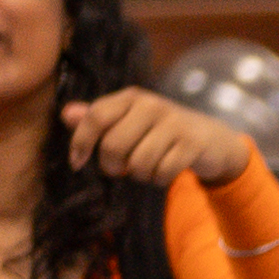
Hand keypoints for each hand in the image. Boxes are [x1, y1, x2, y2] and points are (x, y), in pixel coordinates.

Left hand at [65, 84, 260, 189]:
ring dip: (138, 175)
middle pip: (113, 145)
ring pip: (137, 163)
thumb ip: (98, 118)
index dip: (81, 142)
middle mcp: (151, 106)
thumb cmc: (161, 130)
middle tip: (120, 168)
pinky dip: (158, 180)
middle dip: (112, 165)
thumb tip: (66, 114)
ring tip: (145, 168)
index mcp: (131, 98)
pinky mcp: (191, 144)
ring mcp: (173, 124)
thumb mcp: (129, 120)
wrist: (211, 138)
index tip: (76, 163)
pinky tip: (163, 172)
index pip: (96, 116)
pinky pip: (161, 173)